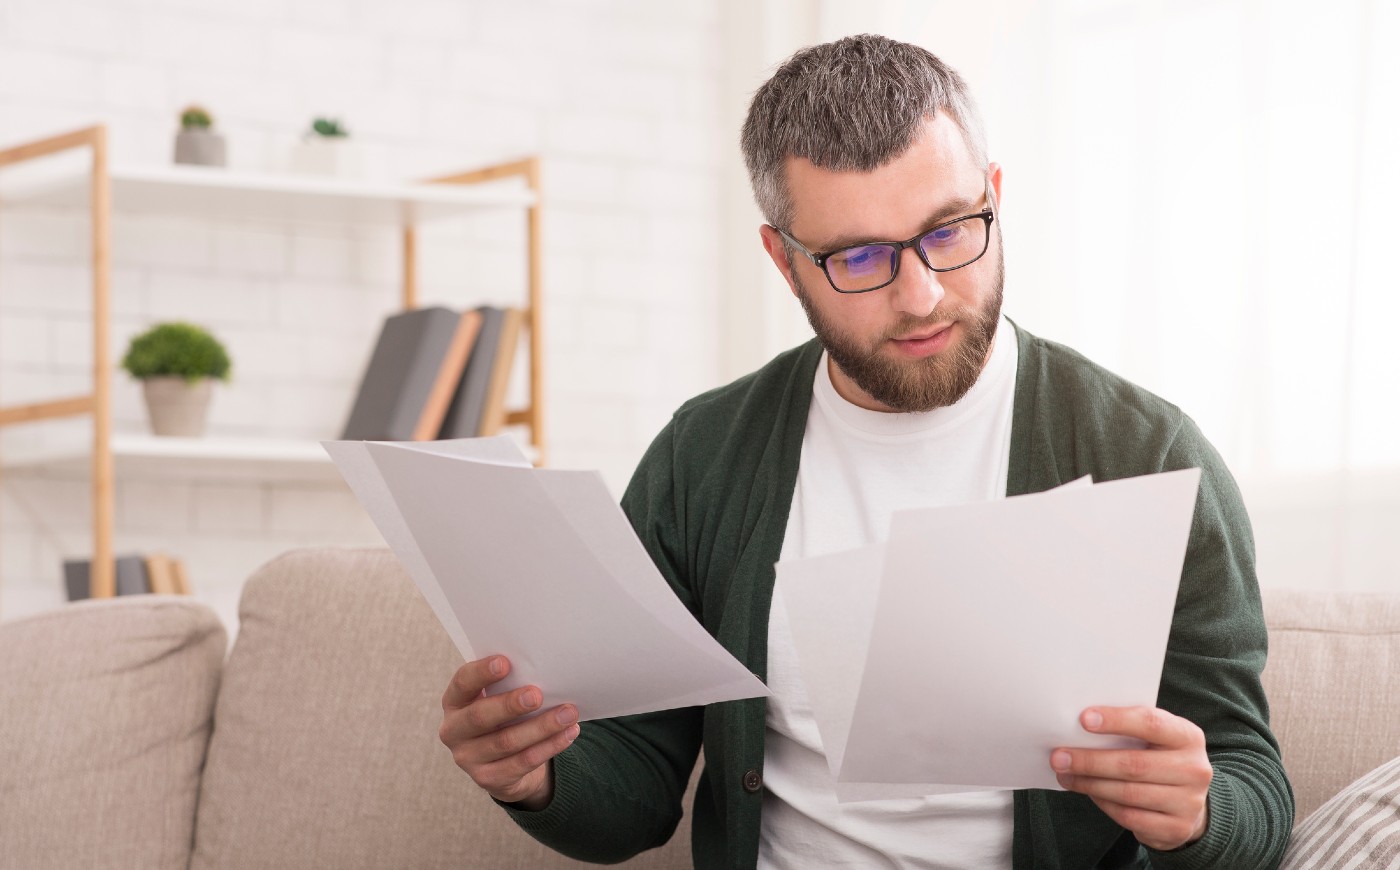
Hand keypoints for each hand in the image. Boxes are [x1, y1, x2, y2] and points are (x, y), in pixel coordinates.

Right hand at [439, 655, 579, 810]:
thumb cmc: (503, 717)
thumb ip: (510, 685)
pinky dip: (549, 747)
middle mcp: (454, 731)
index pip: (462, 683)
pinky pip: (523, 763)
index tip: (505, 663)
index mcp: (454, 702)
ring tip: (568, 713)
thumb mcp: (497, 698)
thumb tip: (545, 671)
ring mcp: (468, 758)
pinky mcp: (488, 779)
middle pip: (480, 717)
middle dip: (510, 705)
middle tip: (537, 695)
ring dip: (541, 726)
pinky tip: (568, 733)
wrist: (504, 763)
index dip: (481, 673)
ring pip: (507, 742)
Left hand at [1050, 706, 1212, 850]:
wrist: (1190, 802)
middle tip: (1058, 757)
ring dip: (1090, 784)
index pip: (1151, 723)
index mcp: (1188, 737)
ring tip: (1066, 776)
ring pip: (1128, 793)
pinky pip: (1129, 816)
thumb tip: (1079, 727)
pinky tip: (1088, 792)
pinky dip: (1103, 804)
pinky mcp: (1176, 828)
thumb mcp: (1156, 738)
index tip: (1083, 719)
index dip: (1116, 720)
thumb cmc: (1161, 758)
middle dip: (1090, 760)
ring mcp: (1188, 802)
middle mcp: (1195, 769)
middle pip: (1133, 764)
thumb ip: (1129, 730)